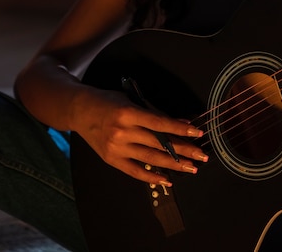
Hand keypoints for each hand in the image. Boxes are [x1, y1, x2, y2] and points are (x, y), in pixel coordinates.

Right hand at [73, 87, 207, 184]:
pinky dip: (152, 177)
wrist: (80, 111)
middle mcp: (122, 132)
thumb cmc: (108, 101)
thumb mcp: (132, 101)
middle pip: (159, 144)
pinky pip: (135, 172)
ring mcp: (116, 148)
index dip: (180, 130)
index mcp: (129, 113)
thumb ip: (155, 114)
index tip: (198, 134)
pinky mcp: (111, 160)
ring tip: (191, 168)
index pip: (161, 124)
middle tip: (202, 155)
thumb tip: (181, 124)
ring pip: (151, 159)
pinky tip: (167, 180)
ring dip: (174, 165)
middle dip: (183, 150)